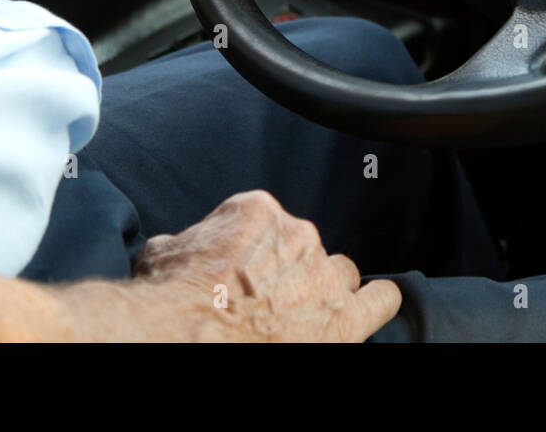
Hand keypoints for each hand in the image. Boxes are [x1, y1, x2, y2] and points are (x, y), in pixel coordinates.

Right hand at [131, 190, 400, 341]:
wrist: (184, 335)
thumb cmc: (169, 298)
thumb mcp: (164, 251)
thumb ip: (190, 242)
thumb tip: (184, 248)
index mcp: (258, 211)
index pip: (268, 224)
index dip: (255, 253)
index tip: (242, 272)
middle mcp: (299, 235)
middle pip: (307, 250)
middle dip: (291, 273)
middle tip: (267, 300)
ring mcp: (324, 277)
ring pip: (341, 275)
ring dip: (327, 292)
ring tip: (307, 315)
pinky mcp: (343, 320)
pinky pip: (381, 301)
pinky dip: (376, 304)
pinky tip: (365, 310)